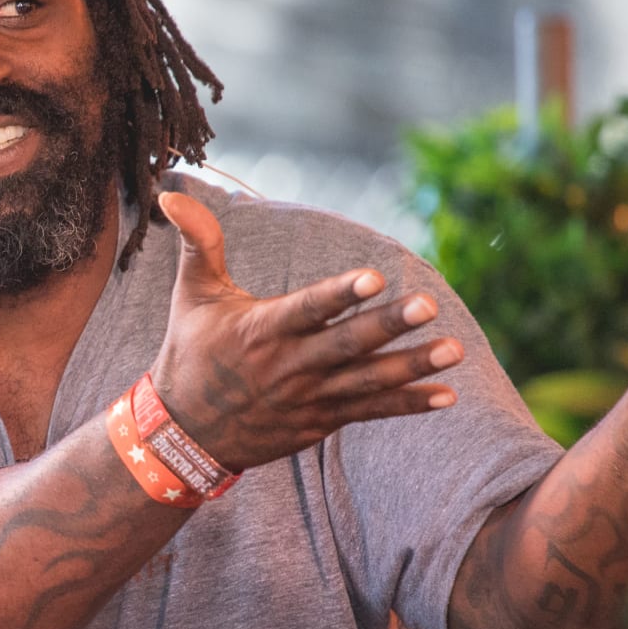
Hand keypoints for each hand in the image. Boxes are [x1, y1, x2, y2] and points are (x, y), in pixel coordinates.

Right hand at [149, 191, 461, 472]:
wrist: (184, 436)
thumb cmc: (190, 353)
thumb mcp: (191, 296)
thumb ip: (197, 242)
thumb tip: (172, 191)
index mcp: (260, 330)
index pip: (306, 308)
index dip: (339, 294)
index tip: (374, 276)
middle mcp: (288, 366)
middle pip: (346, 345)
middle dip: (389, 326)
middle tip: (429, 305)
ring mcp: (308, 398)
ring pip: (367, 381)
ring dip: (413, 366)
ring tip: (455, 349)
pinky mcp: (321, 421)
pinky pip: (370, 412)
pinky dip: (408, 404)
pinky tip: (446, 396)